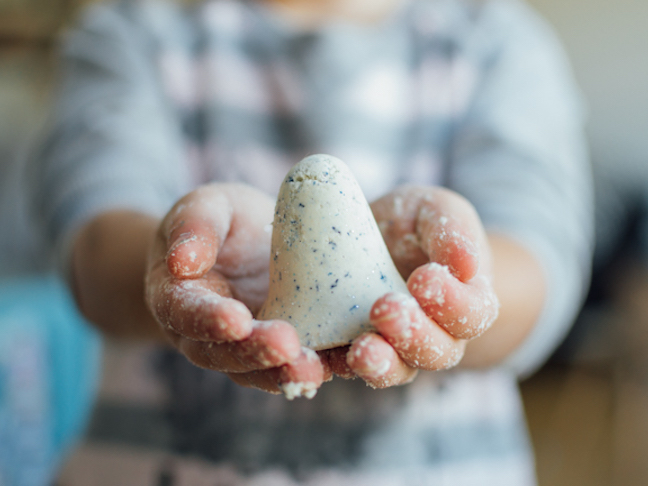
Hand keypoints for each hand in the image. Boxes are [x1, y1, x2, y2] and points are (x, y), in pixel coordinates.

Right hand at [145, 183, 325, 396]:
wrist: (248, 242)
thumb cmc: (221, 222)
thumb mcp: (205, 208)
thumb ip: (194, 228)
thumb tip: (181, 262)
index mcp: (177, 298)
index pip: (185, 313)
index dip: (208, 319)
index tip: (235, 318)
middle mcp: (207, 335)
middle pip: (224, 354)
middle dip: (255, 353)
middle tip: (285, 346)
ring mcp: (246, 346)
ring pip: (261, 370)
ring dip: (287, 373)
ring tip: (314, 369)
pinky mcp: (284, 347)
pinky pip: (297, 364)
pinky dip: (320, 367)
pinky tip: (344, 362)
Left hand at [329, 186, 499, 387]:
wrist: (373, 236)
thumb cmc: (416, 223)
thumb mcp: (436, 212)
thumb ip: (451, 233)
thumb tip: (467, 264)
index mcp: (464, 301)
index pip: (471, 313)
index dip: (452, 302)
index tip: (424, 276)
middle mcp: (435, 335)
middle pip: (436, 352)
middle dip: (413, 336)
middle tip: (386, 309)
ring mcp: (394, 348)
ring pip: (394, 369)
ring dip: (379, 364)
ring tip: (361, 350)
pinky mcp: (350, 349)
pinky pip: (343, 366)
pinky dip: (329, 366)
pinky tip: (315, 357)